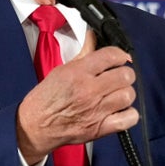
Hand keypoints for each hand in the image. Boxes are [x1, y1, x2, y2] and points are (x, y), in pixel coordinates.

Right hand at [16, 44, 137, 163]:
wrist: (35, 126)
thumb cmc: (46, 99)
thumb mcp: (61, 70)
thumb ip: (83, 55)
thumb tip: (93, 37)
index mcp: (78, 73)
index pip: (111, 56)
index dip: (120, 55)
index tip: (119, 58)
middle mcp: (89, 90)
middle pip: (125, 75)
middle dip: (124, 74)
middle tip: (118, 76)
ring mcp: (96, 110)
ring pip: (128, 95)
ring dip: (125, 93)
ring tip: (117, 94)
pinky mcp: (99, 128)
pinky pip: (128, 119)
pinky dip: (129, 115)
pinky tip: (120, 111)